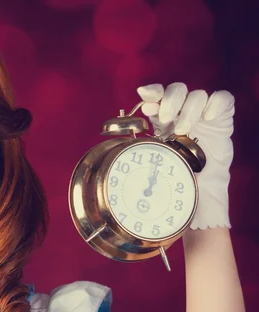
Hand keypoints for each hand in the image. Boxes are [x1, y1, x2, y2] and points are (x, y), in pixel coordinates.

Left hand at [137, 82, 233, 228]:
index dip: (152, 92)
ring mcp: (202, 112)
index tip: (144, 97)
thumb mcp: (156, 158)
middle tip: (165, 120)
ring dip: (189, 110)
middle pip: (177, 89)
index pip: (157, 94)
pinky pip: (222, 99)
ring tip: (184, 130)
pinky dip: (215, 104)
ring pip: (197, 94)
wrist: (201, 187)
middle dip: (169, 101)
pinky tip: (208, 119)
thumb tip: (124, 141)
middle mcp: (182, 111)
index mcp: (163, 117)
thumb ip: (144, 144)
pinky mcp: (221, 116)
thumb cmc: (175, 172)